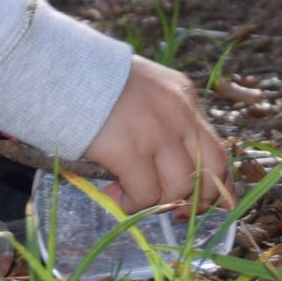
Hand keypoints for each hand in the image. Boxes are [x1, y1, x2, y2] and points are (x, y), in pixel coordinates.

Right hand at [82, 56, 232, 212]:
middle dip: (197, 201)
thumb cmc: (96, 83)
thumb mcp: (146, 90)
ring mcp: (156, 133)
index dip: (219, 185)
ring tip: (133, 198)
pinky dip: (133, 204)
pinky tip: (116, 195)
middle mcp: (179, 116)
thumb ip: (165, 119)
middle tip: (175, 212)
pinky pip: (146, 194)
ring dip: (159, 203)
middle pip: (209, 173)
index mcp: (185, 99)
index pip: (218, 151)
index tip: (212, 205)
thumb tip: (172, 164)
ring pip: (180, 188)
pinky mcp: (129, 149)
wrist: (62, 69)